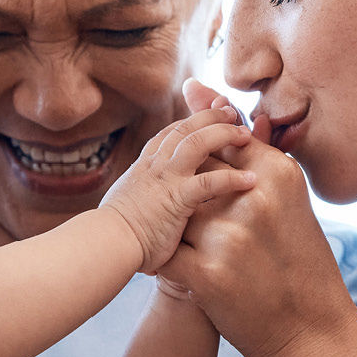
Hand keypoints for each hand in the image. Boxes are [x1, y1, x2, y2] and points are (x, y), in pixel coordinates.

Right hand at [101, 105, 255, 270]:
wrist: (105, 245)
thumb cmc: (114, 235)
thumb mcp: (127, 205)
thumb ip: (143, 197)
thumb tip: (144, 204)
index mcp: (144, 166)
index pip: (171, 132)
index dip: (192, 120)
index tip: (210, 113)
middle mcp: (155, 165)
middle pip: (186, 128)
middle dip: (211, 116)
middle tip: (232, 112)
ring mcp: (166, 178)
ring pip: (198, 142)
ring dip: (224, 135)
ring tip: (246, 136)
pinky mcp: (177, 198)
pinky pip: (210, 182)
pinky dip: (233, 179)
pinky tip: (251, 180)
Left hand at [161, 86, 356, 356]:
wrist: (311, 332)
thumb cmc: (300, 263)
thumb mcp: (290, 204)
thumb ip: (253, 157)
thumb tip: (211, 97)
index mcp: (278, 174)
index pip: (223, 140)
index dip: (203, 149)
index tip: (188, 150)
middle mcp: (253, 197)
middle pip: (194, 172)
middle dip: (184, 192)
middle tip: (186, 210)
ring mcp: (229, 235)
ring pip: (174, 211)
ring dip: (169, 224)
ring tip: (171, 235)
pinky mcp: (207, 273)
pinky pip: (163, 253)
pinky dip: (158, 258)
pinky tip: (162, 262)